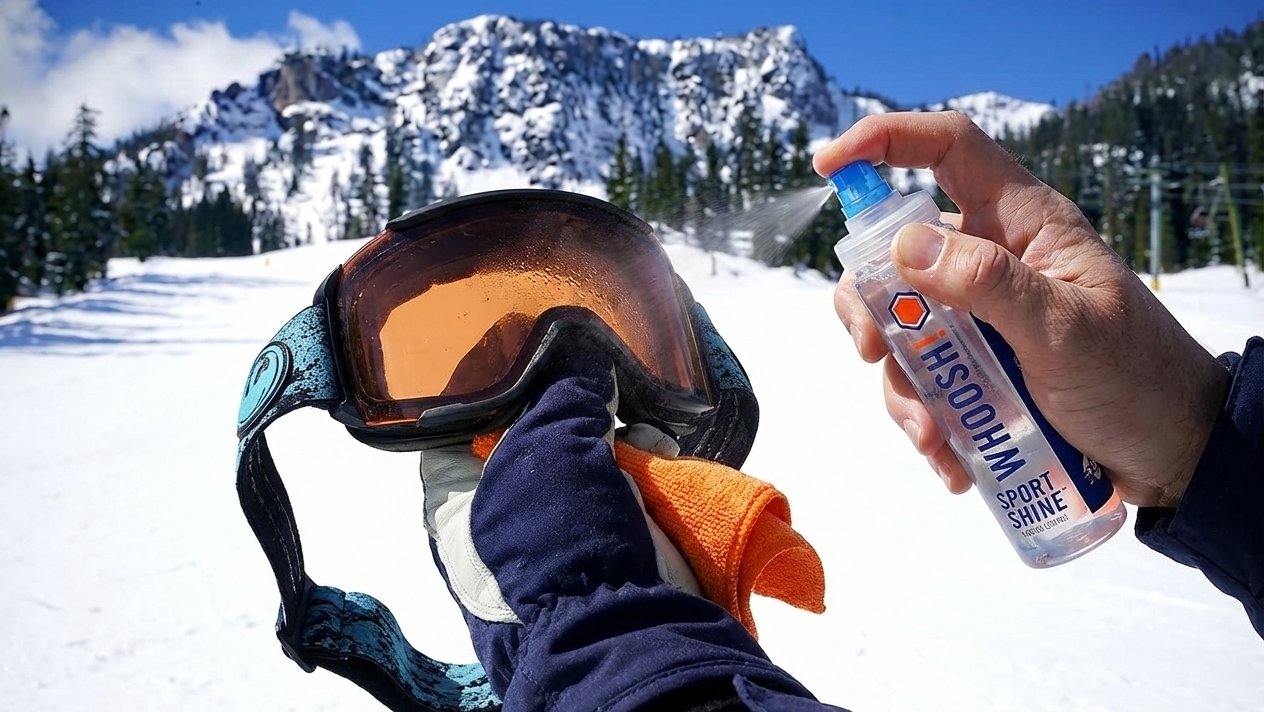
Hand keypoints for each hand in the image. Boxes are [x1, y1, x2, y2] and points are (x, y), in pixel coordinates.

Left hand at [419, 352, 802, 710]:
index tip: (525, 341)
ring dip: (615, 432)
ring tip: (639, 420)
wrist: (618, 624)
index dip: (490, 379)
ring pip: (583, 455)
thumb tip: (589, 369)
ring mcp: (554, 529)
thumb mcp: (550, 447)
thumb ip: (565, 395)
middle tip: (596, 369)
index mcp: (456, 496)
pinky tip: (660, 449)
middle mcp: (498, 511)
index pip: (457, 420)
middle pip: (530, 432)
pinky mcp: (604, 540)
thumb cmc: (557, 534)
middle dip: (571, 402)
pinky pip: (620, 484)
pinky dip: (643, 463)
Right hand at [814, 111, 1229, 507]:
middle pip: (894, 253)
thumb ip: (988, 284)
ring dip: (902, 386)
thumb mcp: (1065, 331)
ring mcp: (978, 315)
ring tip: (936, 437)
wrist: (1172, 454)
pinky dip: (924, 419)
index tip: (827, 166)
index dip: (884, 141)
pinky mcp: (975, 365)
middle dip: (870, 306)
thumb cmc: (1136, 379)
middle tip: (872, 351)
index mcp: (1022, 223)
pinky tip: (950, 457)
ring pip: (900, 329)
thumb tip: (902, 246)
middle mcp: (991, 259)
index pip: (947, 149)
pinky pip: (921, 380)